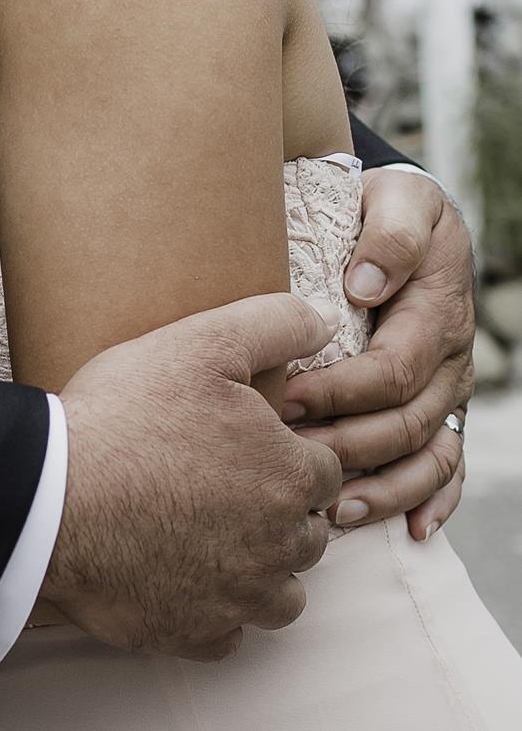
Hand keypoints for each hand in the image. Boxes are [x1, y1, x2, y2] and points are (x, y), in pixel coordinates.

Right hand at [44, 293, 342, 661]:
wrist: (52, 499)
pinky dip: (214, 611)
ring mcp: (238, 599)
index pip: (325, 470)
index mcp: (290, 476)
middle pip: (310, 536)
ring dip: (261, 571)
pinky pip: (227, 634)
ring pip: (281, 596)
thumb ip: (274, 324)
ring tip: (213, 538)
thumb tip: (323, 322)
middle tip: (225, 485)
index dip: (290, 452)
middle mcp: (280, 546)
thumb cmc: (126, 417)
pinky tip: (179, 576)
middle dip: (281, 512)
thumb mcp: (200, 343)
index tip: (249, 445)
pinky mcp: (194, 634)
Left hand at [282, 169, 473, 540]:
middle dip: (346, 446)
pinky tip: (409, 531)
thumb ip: (388, 236)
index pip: (390, 371)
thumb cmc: (387, 209)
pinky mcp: (444, 409)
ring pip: (427, 455)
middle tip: (286, 457)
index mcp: (435, 313)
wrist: (406, 218)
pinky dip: (432, 501)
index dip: (338, 393)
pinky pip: (449, 466)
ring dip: (384, 489)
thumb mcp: (397, 200)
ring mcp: (449, 390)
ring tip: (335, 511)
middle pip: (405, 423)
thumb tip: (365, 282)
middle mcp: (448, 360)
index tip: (280, 400)